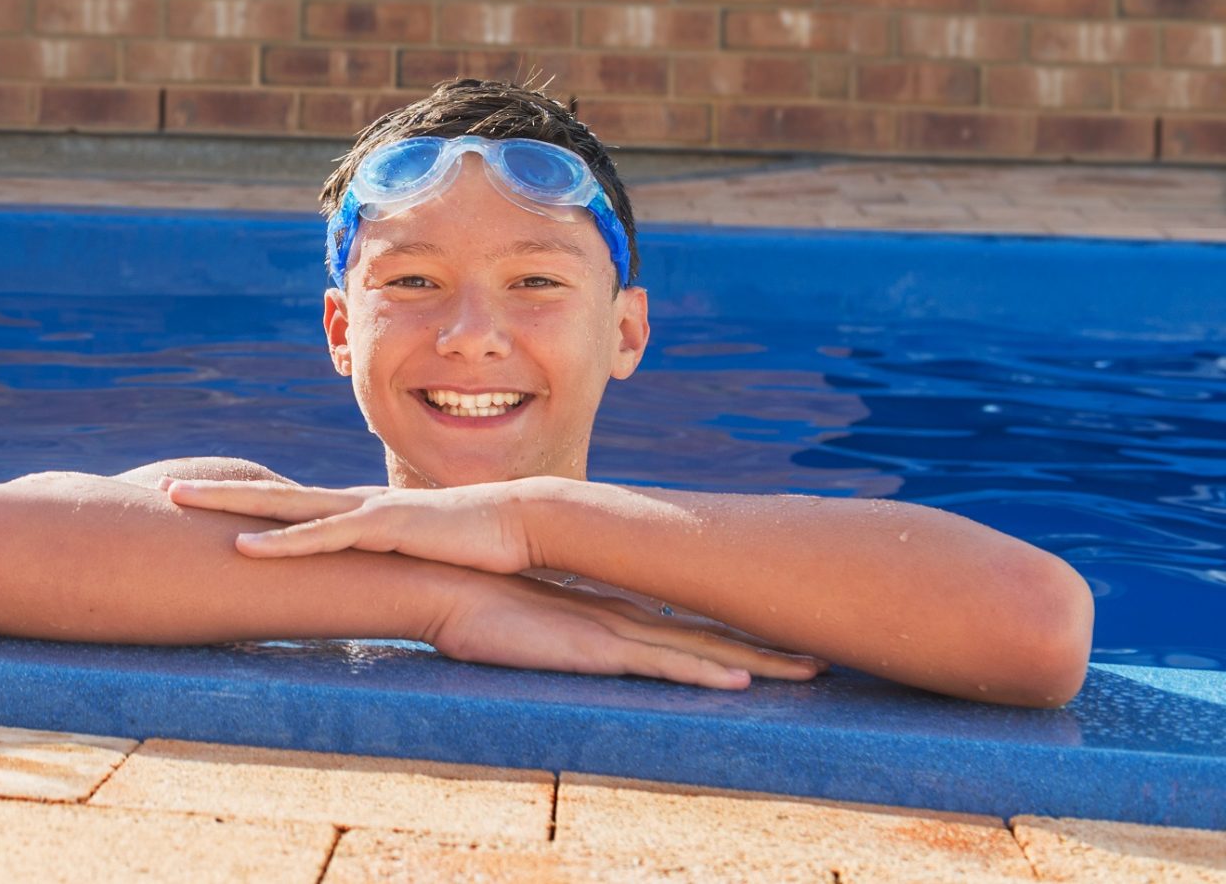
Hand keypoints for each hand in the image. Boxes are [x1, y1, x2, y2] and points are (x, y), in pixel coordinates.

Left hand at [165, 477, 538, 573]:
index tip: (198, 505)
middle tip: (162, 491)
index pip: (287, 506)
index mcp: (355, 512)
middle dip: (214, 494)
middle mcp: (351, 505)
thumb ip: (389, 569)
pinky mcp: (384, 528)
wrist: (524, 522)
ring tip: (178, 502)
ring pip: (281, 506)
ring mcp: (364, 512)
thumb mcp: (419, 560)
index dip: (240, 504)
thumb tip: (367, 590)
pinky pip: (323, 537)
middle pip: (268, 496)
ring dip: (228, 505)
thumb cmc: (475, 545)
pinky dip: (281, 545)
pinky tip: (242, 549)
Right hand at [426, 569, 823, 690]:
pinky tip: (741, 683)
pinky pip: (662, 666)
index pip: (686, 627)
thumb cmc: (474, 606)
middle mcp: (624, 618)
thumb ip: (556, 631)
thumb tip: (565, 638)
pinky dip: (705, 674)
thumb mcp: (529, 625)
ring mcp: (614, 631)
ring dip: (760, 664)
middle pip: (712, 636)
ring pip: (703, 651)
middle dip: (769, 649)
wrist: (446, 585)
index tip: (775, 643)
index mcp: (612, 614)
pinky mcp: (595, 648)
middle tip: (822, 659)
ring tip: (811, 673)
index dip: (733, 635)